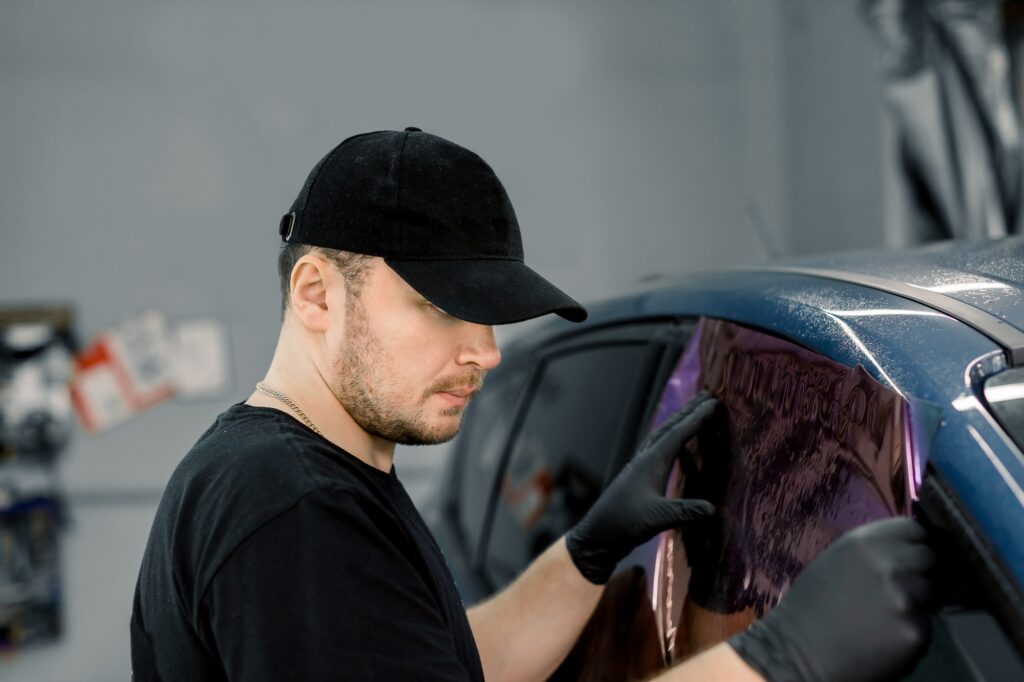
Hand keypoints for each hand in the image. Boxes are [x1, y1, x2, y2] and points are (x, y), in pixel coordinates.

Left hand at [565, 391, 718, 584]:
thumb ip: (685, 512)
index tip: (713, 402)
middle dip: (688, 412)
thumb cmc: (622, 524)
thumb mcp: (656, 518)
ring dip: (679, 423)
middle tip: (707, 396)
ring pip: (662, 437)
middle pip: (669, 428)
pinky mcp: (637, 478)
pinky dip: (671, 442)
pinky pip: (658, 450)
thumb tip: (714, 508)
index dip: (696, 418)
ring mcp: (639, 467)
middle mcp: (644, 459)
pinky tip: (677, 448)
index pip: (677, 433)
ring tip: (694, 413)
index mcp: (650, 462)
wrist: (596, 537)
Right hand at [729, 517, 935, 681]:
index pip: (913, 529)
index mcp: (866, 542)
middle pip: (928, 558)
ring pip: (930, 593)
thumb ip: (872, 549)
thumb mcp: (836, 559)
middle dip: (917, 571)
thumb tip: (905, 546)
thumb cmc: (811, 605)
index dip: (911, 543)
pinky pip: (926, 625)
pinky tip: (885, 636)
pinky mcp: (916, 631)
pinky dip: (912, 630)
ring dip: (916, 602)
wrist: (799, 652)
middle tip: (894, 590)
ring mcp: (906, 598)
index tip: (905, 556)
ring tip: (884, 615)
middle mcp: (891, 564)